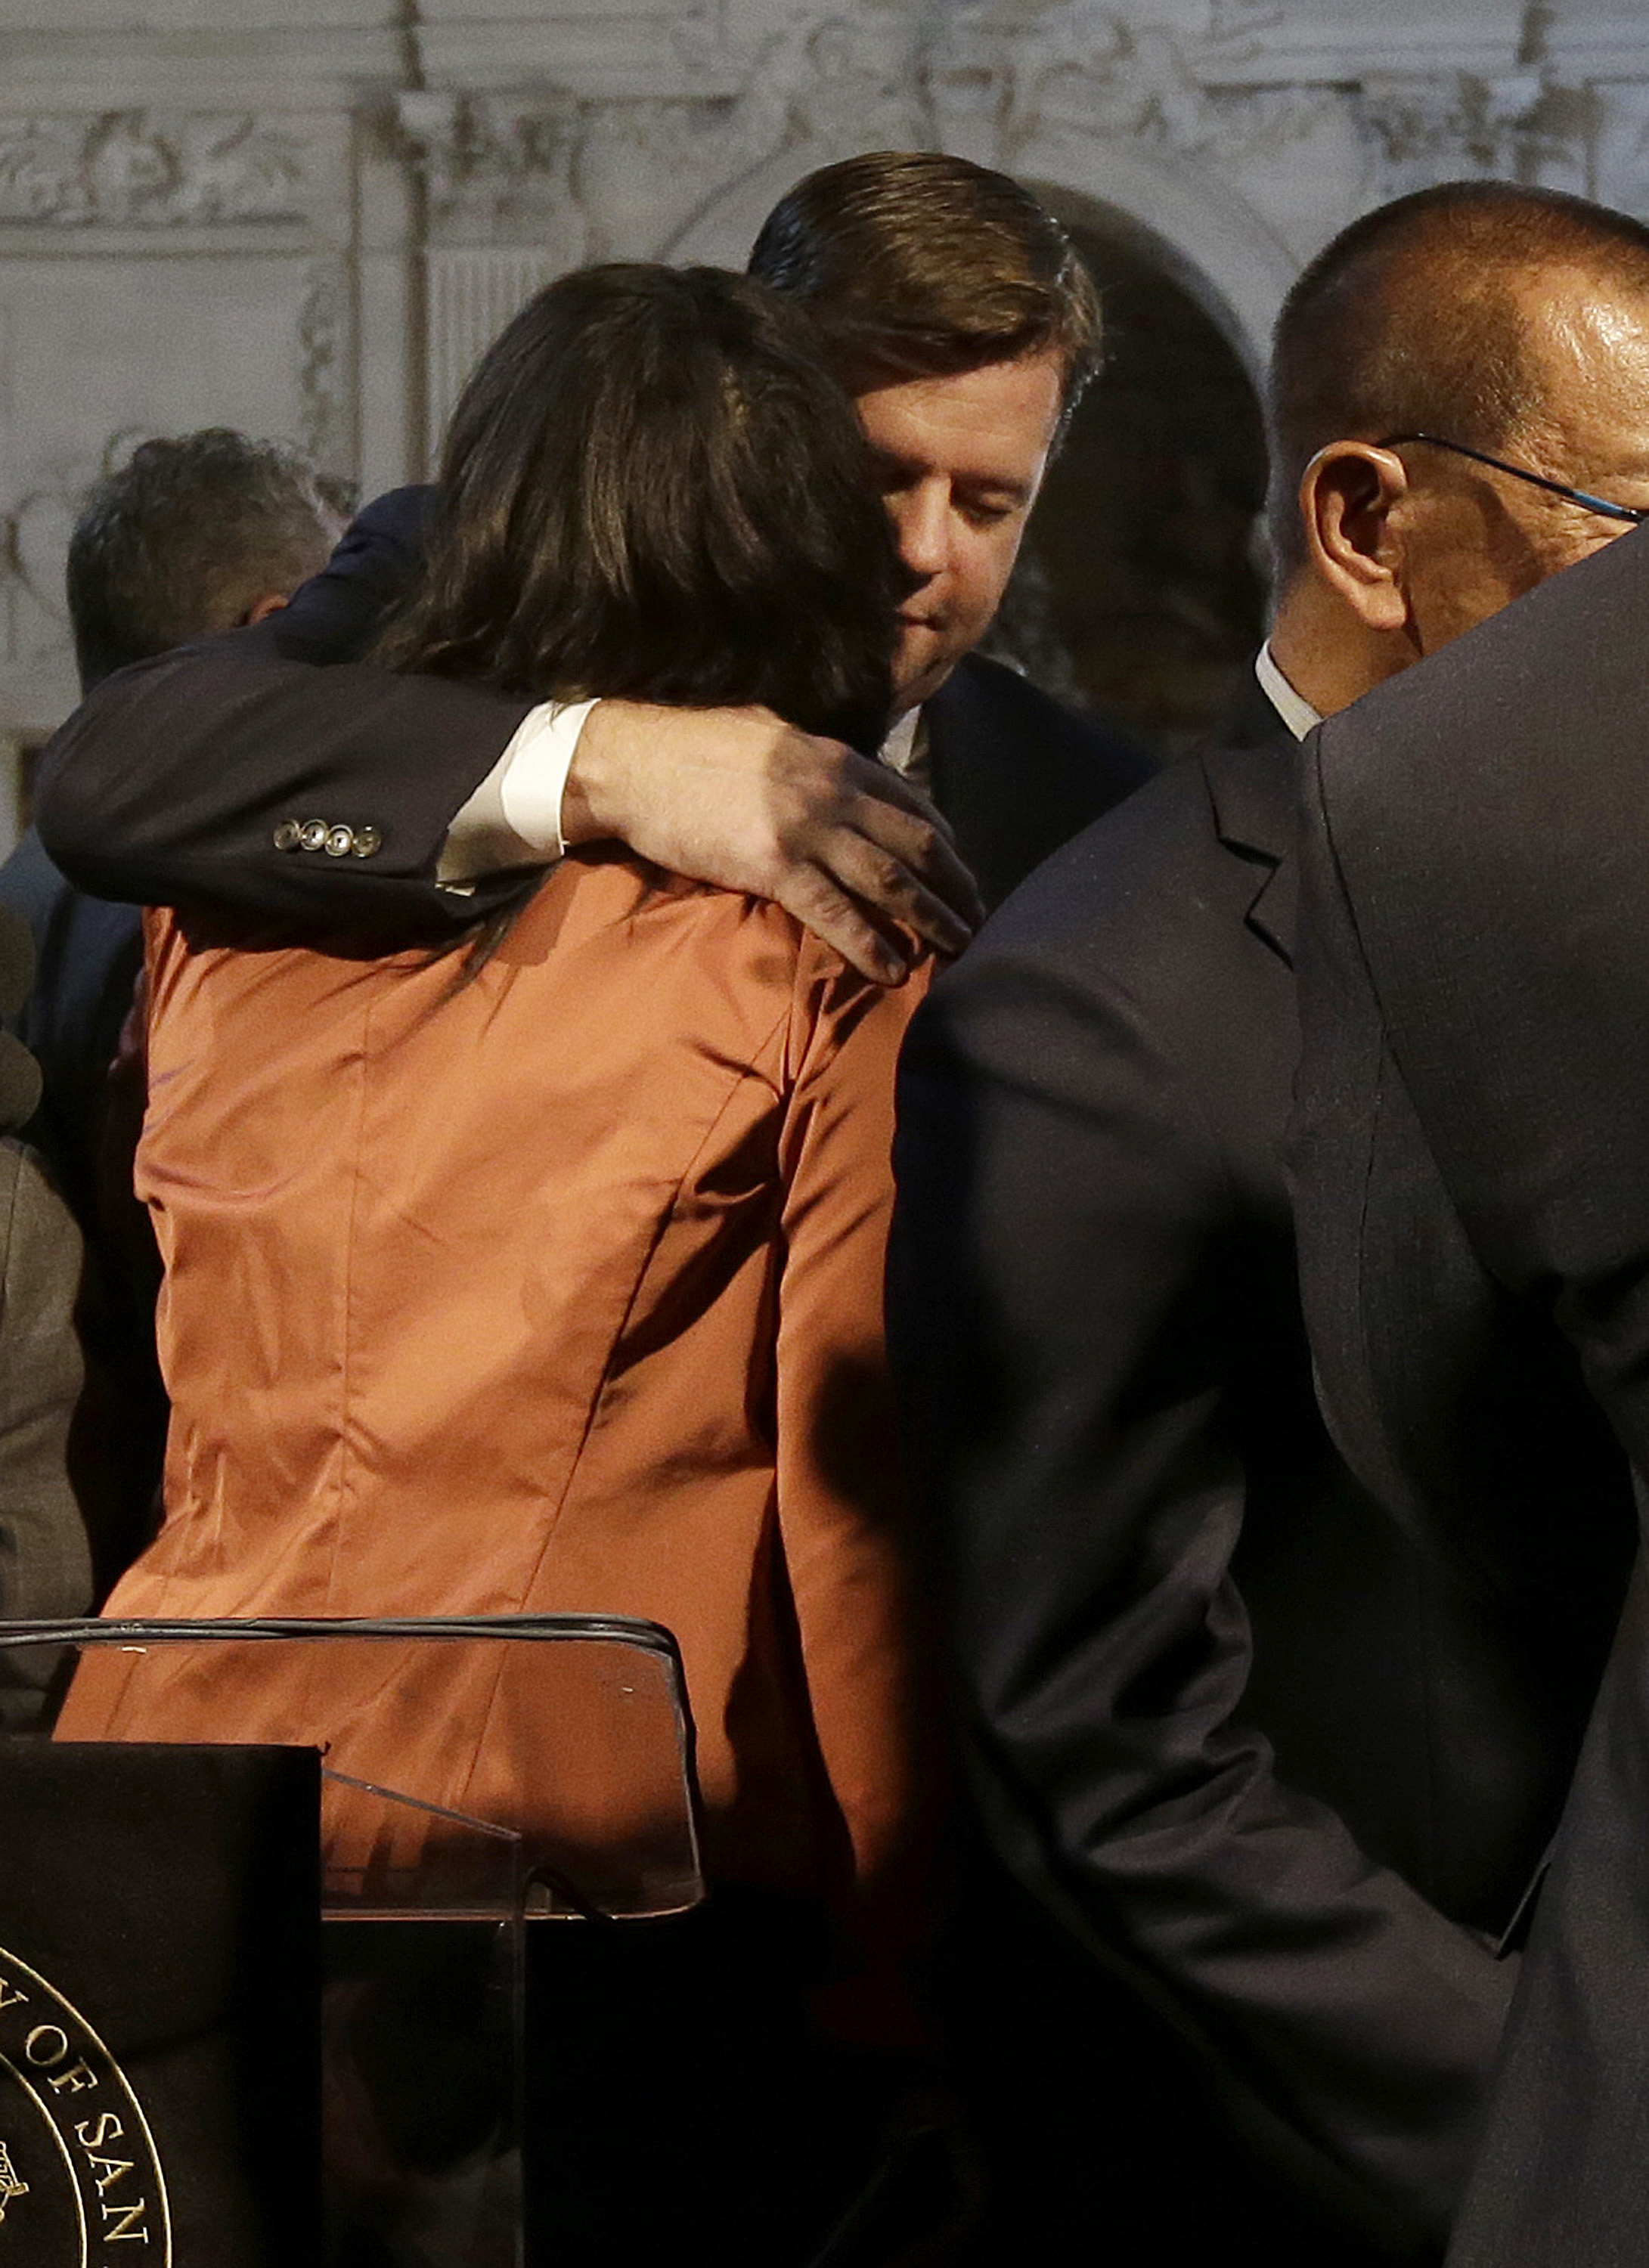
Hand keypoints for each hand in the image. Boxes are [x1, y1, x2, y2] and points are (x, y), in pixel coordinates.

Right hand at [562, 703, 983, 982]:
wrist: (632, 761)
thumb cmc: (692, 746)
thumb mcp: (771, 733)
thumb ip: (814, 759)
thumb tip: (842, 775)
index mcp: (835, 757)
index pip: (911, 802)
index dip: (945, 841)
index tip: (962, 870)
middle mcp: (833, 791)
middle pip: (916, 844)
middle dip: (955, 884)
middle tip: (980, 918)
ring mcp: (805, 829)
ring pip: (889, 880)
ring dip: (932, 918)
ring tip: (959, 948)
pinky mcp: (772, 866)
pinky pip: (835, 913)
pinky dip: (870, 945)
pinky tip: (894, 970)